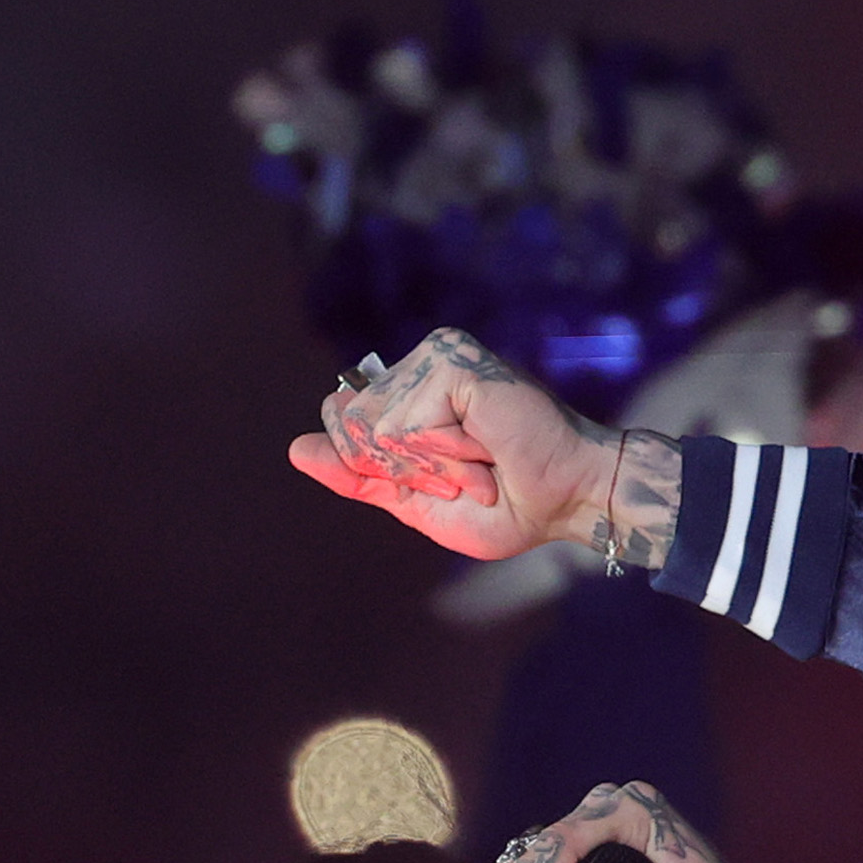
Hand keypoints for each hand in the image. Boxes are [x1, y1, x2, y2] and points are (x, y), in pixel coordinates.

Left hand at [288, 328, 681, 565]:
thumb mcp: (416, 502)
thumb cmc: (508, 506)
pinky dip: (444, 451)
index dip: (384, 470)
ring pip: (377, 425)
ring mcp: (438, 356)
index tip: (449, 481)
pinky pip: (407, 422)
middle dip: (407, 470)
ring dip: (432, 465)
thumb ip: (359, 477)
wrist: (567, 501)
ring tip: (481, 459)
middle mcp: (420, 363)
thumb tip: (296, 449)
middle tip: (469, 471)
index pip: (342, 423)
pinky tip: (485, 446)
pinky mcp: (455, 361)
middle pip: (352, 425)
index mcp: (409, 389)